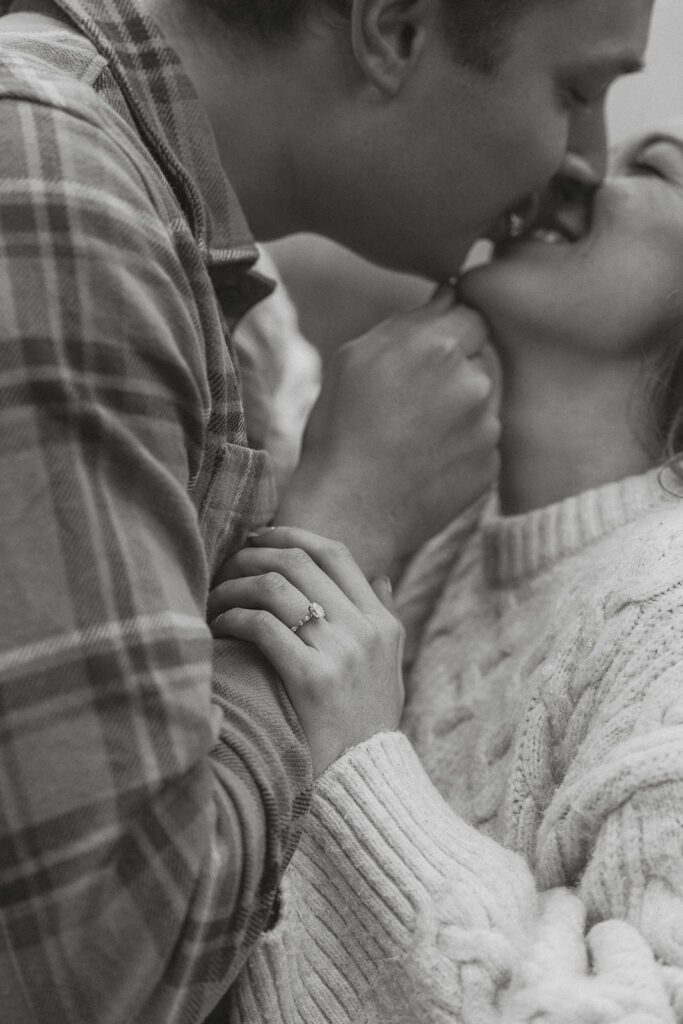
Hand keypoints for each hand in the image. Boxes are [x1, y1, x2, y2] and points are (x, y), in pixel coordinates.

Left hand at [208, 527, 404, 777]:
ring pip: (275, 586)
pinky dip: (233, 617)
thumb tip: (380, 576)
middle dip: (253, 555)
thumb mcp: (391, 669)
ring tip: (216, 596)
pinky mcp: (312, 679)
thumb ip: (386, 619)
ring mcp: (341, 652)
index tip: (260, 538)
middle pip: (299, 561)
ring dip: (235, 585)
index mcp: (382, 623)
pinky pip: (262, 625)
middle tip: (227, 566)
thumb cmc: (366, 726)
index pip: (335, 552)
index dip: (292, 535)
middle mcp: (364, 629)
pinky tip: (220, 626)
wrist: (366, 784)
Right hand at [276, 285, 499, 578]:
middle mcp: (475, 383)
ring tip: (412, 436)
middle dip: (454, 369)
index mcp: (441, 346)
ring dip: (458, 409)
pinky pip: (481, 442)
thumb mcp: (355, 357)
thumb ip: (409, 320)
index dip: (448, 331)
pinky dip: (459, 447)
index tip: (424, 354)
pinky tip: (422, 462)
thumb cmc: (340, 430)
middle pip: (480, 357)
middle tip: (410, 401)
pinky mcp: (490, 466)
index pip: (472, 314)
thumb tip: (448, 294)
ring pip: (481, 401)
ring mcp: (487, 429)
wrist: (348, 512)